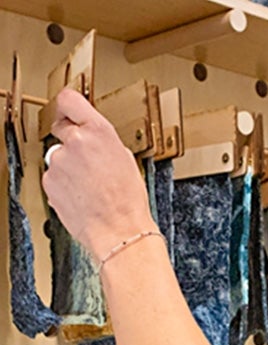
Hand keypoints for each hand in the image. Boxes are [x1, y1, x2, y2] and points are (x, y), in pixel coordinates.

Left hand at [41, 88, 156, 261]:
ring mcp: (59, 162)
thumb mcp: (126, 161)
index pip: (70, 100)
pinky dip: (64, 185)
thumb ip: (105, 144)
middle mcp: (76, 142)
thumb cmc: (128, 202)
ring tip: (90, 187)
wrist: (119, 231)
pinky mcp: (49, 181)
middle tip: (87, 160)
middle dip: (72, 142)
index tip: (68, 112)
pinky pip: (54, 177)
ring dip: (70, 168)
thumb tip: (94, 142)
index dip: (68, 107)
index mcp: (99, 133)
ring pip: (59, 157)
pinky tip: (82, 196)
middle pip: (62, 130)